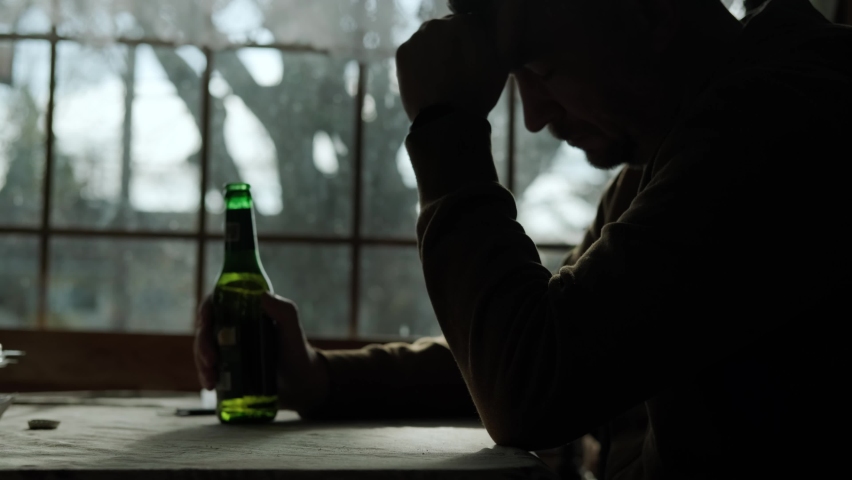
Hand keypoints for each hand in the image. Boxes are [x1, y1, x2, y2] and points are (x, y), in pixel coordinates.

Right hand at [194, 293, 329, 412]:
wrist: (300, 381)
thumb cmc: (296, 349)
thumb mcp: (292, 328)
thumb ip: (284, 310)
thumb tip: (263, 295)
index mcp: (245, 311)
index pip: (218, 303)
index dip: (206, 309)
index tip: (205, 321)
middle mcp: (232, 327)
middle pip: (206, 329)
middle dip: (202, 344)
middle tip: (211, 359)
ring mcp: (227, 348)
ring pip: (204, 350)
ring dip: (202, 363)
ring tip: (211, 379)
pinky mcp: (226, 367)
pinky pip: (209, 369)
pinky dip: (206, 376)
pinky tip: (210, 386)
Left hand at [395, 13, 509, 121]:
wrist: (447, 121)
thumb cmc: (479, 94)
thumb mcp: (501, 64)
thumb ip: (494, 40)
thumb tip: (487, 33)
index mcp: (465, 23)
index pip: (471, 23)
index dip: (474, 41)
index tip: (475, 57)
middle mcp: (438, 24)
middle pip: (448, 28)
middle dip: (453, 43)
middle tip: (459, 69)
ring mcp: (417, 37)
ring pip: (429, 39)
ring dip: (436, 50)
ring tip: (443, 76)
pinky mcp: (402, 52)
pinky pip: (414, 51)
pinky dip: (420, 62)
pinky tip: (429, 79)